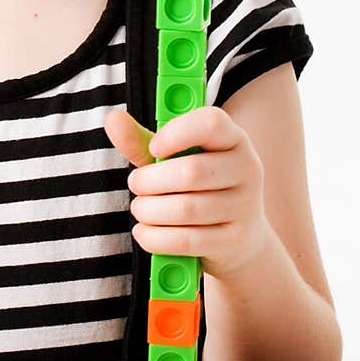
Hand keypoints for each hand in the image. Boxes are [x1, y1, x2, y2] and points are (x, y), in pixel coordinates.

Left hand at [103, 105, 269, 280]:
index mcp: (232, 138)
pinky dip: (156, 237)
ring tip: (140, 209)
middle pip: (191, 171)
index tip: (153, 148)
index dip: (177, 133)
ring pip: (186, 209)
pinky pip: (187, 240)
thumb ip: (141, 141)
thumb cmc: (196, 188)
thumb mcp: (171, 160)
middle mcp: (247, 168)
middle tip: (135, 185)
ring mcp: (245, 206)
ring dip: (149, 211)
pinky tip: (144, 231)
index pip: (211, 123)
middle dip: (149, 181)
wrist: (238, 239)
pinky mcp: (235, 240)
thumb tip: (113, 119)